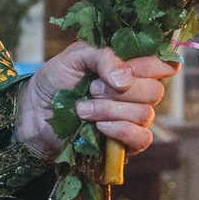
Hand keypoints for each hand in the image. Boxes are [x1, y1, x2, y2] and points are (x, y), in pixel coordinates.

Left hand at [18, 46, 175, 157]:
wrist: (35, 112)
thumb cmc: (56, 80)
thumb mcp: (76, 56)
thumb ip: (103, 56)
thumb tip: (125, 79)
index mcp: (132, 65)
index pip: (163, 64)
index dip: (149, 65)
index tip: (125, 67)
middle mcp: (138, 91)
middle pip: (155, 91)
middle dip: (120, 90)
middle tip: (92, 88)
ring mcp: (133, 118)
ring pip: (145, 114)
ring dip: (110, 110)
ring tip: (82, 109)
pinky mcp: (126, 143)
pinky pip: (142, 138)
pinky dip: (120, 131)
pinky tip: (99, 127)